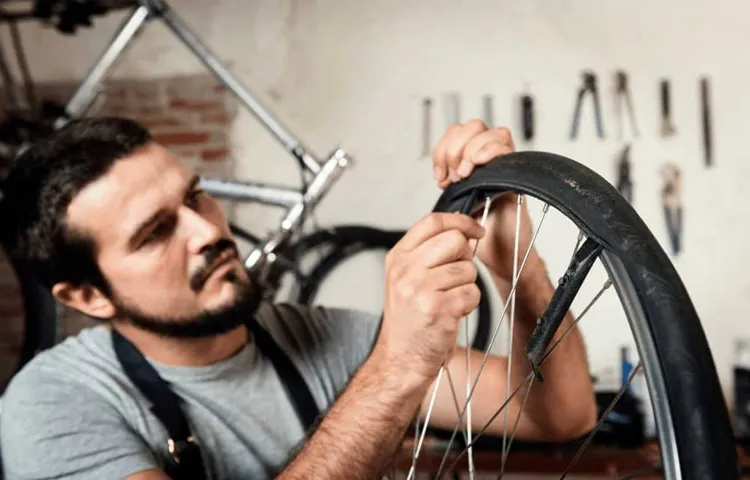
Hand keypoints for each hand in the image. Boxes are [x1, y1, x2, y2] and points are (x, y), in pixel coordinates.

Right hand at [374, 212, 484, 387]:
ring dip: (466, 286)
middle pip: (454, 240)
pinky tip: (451, 314)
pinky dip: (468, 305)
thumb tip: (462, 233)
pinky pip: (471, 293)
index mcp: (397, 258)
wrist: (400, 359)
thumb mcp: (406, 279)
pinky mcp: (437, 309)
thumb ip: (427, 253)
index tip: (475, 229)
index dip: (460, 221)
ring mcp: (419, 289)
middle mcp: (405, 270)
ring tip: (448, 301)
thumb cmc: (409, 321)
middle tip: (456, 276)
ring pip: (467, 269)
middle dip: (465, 256)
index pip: (432, 221)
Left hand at [432, 119, 543, 283]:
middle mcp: (491, 162)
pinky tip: (477, 169)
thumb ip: (451, 189)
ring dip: (471, 150)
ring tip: (465, 175)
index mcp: (473, 166)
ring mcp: (505, 167)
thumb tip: (442, 177)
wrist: (504, 256)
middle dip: (456, 148)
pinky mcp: (517, 175)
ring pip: (491, 132)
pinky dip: (488, 151)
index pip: (457, 134)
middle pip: (473, 126)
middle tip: (453, 176)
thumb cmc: (483, 237)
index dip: (443, 150)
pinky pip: (507, 146)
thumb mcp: (457, 208)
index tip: (440, 177)